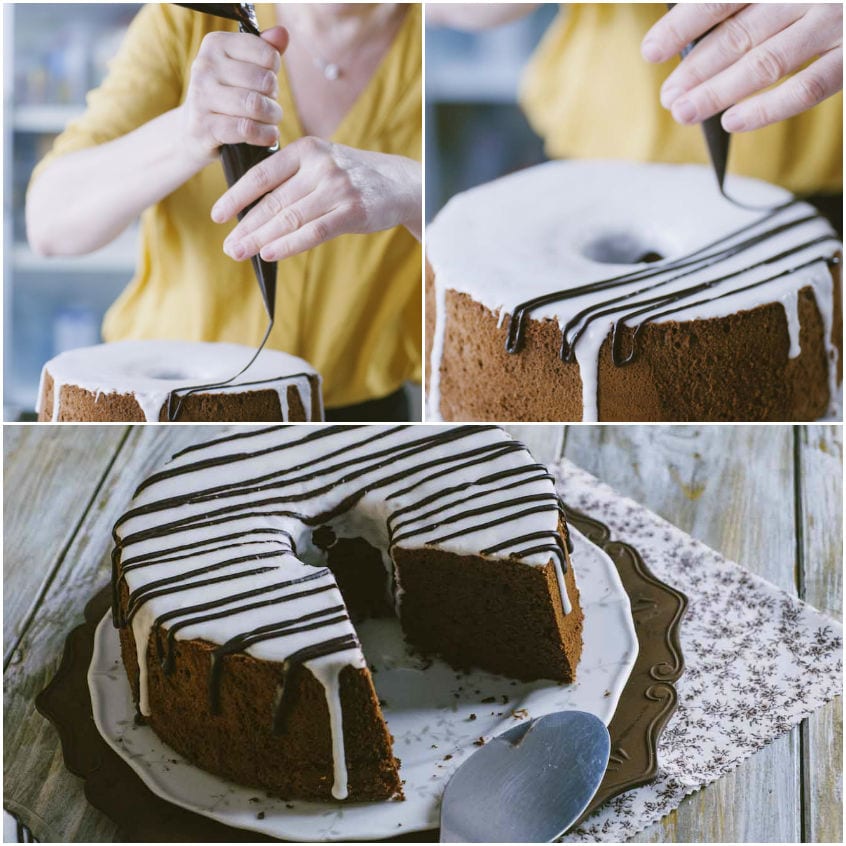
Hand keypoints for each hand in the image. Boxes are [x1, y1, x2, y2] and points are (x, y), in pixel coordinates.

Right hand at [179, 26, 287, 165]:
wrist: (194, 131)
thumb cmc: (226, 96)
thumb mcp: (244, 69)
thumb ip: (265, 50)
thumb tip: (282, 33)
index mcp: (215, 44)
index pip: (267, 54)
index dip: (273, 72)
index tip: (266, 83)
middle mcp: (205, 66)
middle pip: (264, 82)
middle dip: (274, 98)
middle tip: (269, 106)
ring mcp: (201, 97)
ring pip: (255, 105)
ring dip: (272, 118)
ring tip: (270, 121)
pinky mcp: (204, 127)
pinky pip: (246, 129)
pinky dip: (264, 135)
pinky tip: (267, 135)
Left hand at [212, 136, 421, 260]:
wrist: (399, 184)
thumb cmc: (352, 177)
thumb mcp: (321, 164)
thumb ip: (291, 178)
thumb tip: (251, 209)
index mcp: (306, 149)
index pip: (262, 174)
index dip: (236, 196)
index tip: (218, 216)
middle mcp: (320, 165)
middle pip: (273, 201)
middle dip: (246, 226)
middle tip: (228, 246)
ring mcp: (337, 188)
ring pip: (289, 218)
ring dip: (261, 239)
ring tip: (240, 253)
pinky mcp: (352, 212)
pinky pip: (313, 232)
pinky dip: (288, 245)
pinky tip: (270, 253)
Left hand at [641, 4, 842, 131]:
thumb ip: (746, 2)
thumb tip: (698, 34)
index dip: (683, 25)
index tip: (651, 50)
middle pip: (741, 34)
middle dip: (696, 69)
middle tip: (668, 96)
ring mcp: (837, 20)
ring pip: (768, 61)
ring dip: (719, 92)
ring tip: (684, 112)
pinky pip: (810, 85)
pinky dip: (769, 107)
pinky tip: (733, 121)